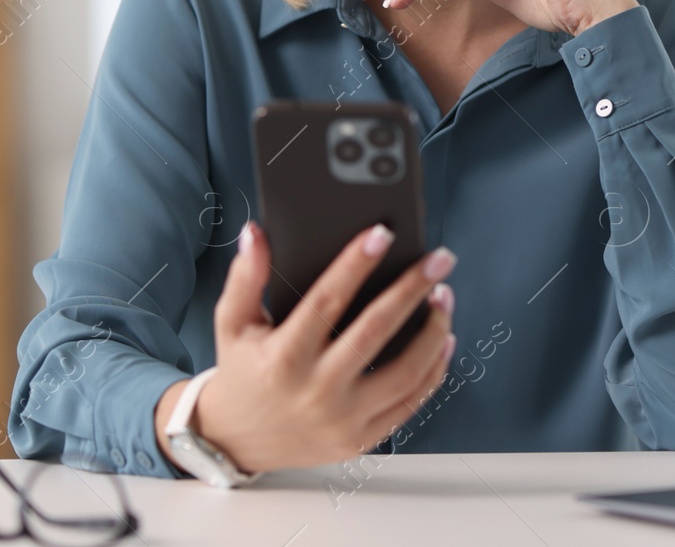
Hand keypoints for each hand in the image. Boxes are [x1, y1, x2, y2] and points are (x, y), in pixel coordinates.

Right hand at [155, 220, 456, 474]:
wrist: (238, 441)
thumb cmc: (241, 372)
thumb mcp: (231, 323)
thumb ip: (245, 277)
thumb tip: (255, 233)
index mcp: (284, 357)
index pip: (326, 301)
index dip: (355, 263)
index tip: (382, 233)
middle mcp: (316, 390)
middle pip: (376, 331)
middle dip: (413, 289)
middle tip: (439, 259)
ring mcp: (343, 419)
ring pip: (405, 372)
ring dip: (433, 330)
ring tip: (443, 296)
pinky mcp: (361, 438)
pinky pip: (410, 403)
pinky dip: (433, 370)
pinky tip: (443, 339)